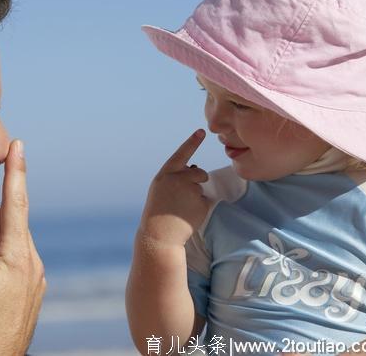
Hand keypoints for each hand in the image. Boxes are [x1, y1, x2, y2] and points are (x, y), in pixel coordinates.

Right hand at [139, 129, 210, 246]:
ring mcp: (190, 191)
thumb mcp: (161, 188)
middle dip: (196, 180)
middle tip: (182, 196)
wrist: (159, 234)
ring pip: (202, 187)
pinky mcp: (201, 204)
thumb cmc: (159, 210)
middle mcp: (178, 179)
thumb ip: (176, 175)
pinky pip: (206, 200)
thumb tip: (197, 168)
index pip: (181, 154)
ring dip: (196, 195)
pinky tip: (187, 214)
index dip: (192, 142)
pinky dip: (200, 207)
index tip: (202, 131)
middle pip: (198, 172)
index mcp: (165, 174)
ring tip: (181, 207)